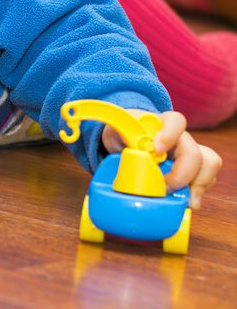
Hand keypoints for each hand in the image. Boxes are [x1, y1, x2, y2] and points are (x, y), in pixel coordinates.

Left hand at [101, 110, 221, 208]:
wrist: (126, 143)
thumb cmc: (123, 135)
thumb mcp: (115, 132)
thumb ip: (120, 136)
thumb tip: (131, 148)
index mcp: (162, 124)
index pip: (175, 122)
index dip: (169, 135)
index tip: (157, 150)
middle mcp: (180, 137)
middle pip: (193, 151)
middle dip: (181, 173)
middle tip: (165, 187)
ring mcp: (188, 153)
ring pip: (208, 164)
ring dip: (199, 184)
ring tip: (187, 200)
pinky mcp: (192, 170)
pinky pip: (205, 179)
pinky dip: (199, 191)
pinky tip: (188, 201)